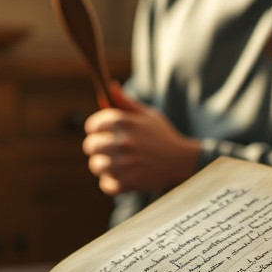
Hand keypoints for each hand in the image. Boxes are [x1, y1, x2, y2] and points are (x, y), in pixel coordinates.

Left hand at [81, 81, 201, 195]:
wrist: (181, 160)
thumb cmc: (161, 135)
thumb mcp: (147, 115)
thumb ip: (126, 102)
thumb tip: (110, 86)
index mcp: (125, 122)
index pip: (92, 125)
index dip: (95, 130)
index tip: (102, 133)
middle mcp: (123, 141)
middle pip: (90, 146)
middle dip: (96, 148)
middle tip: (107, 150)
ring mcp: (125, 163)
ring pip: (96, 165)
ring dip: (103, 166)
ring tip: (114, 164)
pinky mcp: (129, 182)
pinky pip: (106, 184)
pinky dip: (110, 183)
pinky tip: (120, 176)